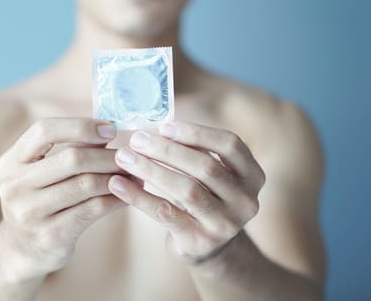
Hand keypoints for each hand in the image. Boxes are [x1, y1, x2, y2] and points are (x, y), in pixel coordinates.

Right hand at [0, 118, 127, 277]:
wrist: (22, 250)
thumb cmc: (41, 201)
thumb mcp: (44, 173)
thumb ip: (71, 150)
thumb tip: (107, 129)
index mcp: (12, 161)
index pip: (44, 130)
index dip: (80, 126)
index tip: (110, 129)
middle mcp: (16, 185)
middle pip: (72, 158)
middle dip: (108, 155)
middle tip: (130, 156)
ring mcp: (30, 212)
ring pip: (86, 184)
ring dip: (117, 177)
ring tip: (135, 175)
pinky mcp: (50, 235)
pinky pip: (93, 209)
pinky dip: (115, 199)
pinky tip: (128, 196)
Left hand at [109, 121, 265, 266]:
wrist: (208, 245)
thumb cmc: (203, 196)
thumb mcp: (209, 174)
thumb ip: (193, 151)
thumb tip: (153, 126)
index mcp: (253, 175)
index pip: (230, 145)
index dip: (197, 133)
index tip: (164, 126)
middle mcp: (246, 200)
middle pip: (206, 167)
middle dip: (167, 150)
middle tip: (136, 139)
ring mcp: (226, 224)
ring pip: (186, 190)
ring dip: (150, 170)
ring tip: (123, 157)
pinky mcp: (201, 241)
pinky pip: (166, 214)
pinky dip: (139, 197)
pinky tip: (118, 185)